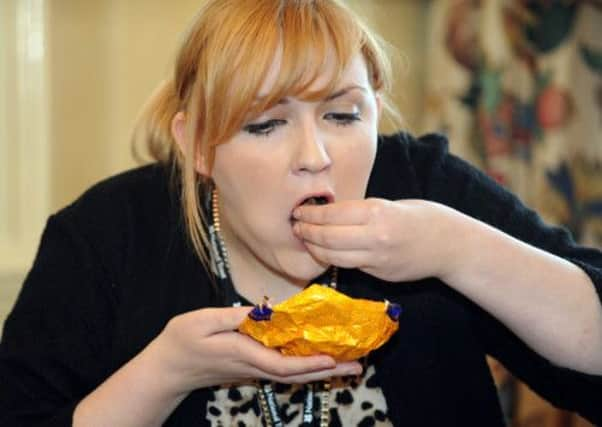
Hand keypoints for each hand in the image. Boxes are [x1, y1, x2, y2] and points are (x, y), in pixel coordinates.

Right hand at [147, 306, 362, 395]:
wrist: (167, 370)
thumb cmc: (182, 341)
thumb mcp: (202, 321)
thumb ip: (233, 317)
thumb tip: (264, 311)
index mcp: (243, 353)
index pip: (282, 364)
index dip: (309, 363)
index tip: (332, 359)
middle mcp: (253, 367)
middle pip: (295, 374)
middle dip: (328, 372)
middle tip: (358, 368)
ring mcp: (252, 371)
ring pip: (292, 375)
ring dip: (320, 372)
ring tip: (348, 366)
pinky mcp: (250, 370)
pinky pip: (283, 371)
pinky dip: (304, 368)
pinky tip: (317, 361)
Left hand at [292, 198, 457, 281]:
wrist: (451, 245)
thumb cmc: (422, 218)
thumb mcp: (392, 205)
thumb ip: (362, 213)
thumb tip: (330, 216)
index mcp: (378, 213)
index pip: (332, 215)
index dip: (311, 215)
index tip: (299, 212)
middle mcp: (375, 237)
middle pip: (327, 237)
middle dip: (306, 232)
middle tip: (295, 226)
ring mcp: (377, 259)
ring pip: (333, 256)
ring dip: (314, 248)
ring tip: (305, 239)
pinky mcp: (379, 274)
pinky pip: (348, 266)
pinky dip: (333, 258)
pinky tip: (325, 251)